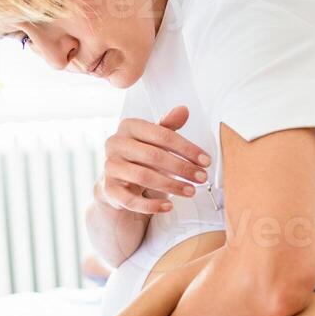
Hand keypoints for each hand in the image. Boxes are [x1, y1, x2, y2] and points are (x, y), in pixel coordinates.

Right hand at [97, 106, 212, 214]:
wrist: (119, 180)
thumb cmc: (142, 156)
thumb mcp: (155, 140)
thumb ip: (168, 127)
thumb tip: (184, 109)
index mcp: (129, 126)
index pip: (162, 135)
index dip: (187, 149)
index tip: (206, 161)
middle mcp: (115, 143)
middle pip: (154, 156)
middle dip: (182, 168)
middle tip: (202, 178)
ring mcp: (110, 166)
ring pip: (144, 177)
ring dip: (171, 185)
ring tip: (191, 191)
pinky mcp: (108, 189)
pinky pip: (130, 200)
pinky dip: (151, 205)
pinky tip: (168, 206)